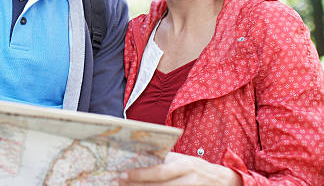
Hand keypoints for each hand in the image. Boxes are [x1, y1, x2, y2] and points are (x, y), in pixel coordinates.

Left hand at [118, 152, 241, 185]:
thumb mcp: (183, 160)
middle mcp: (188, 179)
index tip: (123, 174)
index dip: (140, 174)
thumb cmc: (196, 167)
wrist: (223, 180)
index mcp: (185, 164)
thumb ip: (166, 161)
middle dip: (137, 185)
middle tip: (120, 183)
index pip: (160, 171)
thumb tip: (140, 160)